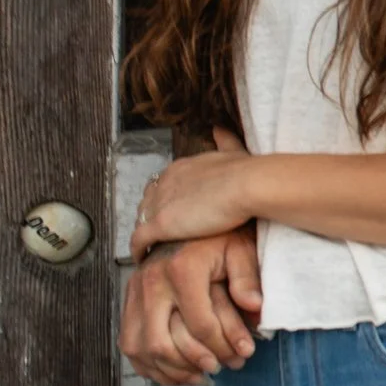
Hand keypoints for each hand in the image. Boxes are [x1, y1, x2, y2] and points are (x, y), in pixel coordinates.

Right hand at [120, 224, 261, 385]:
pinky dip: (148, 363)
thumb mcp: (241, 249)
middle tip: (216, 370)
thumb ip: (247, 277)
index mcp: (181, 269)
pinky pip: (129, 342)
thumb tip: (255, 306)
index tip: (242, 354)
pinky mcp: (128, 299)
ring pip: (138, 347)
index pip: (199, 323)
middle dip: (190, 363)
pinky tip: (174, 371)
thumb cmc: (220, 236)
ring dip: (166, 370)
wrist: (190, 218)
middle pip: (159, 342)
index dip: (222, 345)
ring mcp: (134, 292)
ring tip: (197, 377)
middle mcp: (151, 281)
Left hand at [130, 128, 257, 260]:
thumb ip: (224, 141)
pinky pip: (139, 239)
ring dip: (145, 231)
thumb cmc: (245, 172)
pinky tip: (142, 257)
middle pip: (147, 202)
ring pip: (141, 219)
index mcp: (179, 167)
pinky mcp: (160, 224)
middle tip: (163, 229)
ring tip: (154, 245)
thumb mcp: (232, 151)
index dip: (166, 199)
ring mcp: (159, 203)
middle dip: (151, 214)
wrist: (247, 185)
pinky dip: (138, 249)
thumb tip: (219, 129)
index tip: (174, 210)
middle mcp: (164, 182)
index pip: (162, 185)